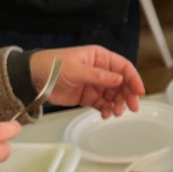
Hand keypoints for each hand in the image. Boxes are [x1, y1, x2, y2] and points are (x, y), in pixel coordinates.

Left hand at [30, 46, 144, 116]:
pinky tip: (105, 114)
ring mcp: (94, 84)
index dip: (133, 79)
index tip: (139, 92)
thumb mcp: (77, 69)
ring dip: (117, 104)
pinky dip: (106, 109)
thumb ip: (99, 76)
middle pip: (121, 83)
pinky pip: (102, 103)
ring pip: (113, 95)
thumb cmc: (53, 65)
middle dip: (127, 95)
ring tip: (115, 112)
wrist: (33, 78)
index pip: (123, 67)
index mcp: (99, 57)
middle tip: (131, 107)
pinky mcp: (87, 96)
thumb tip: (119, 80)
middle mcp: (100, 70)